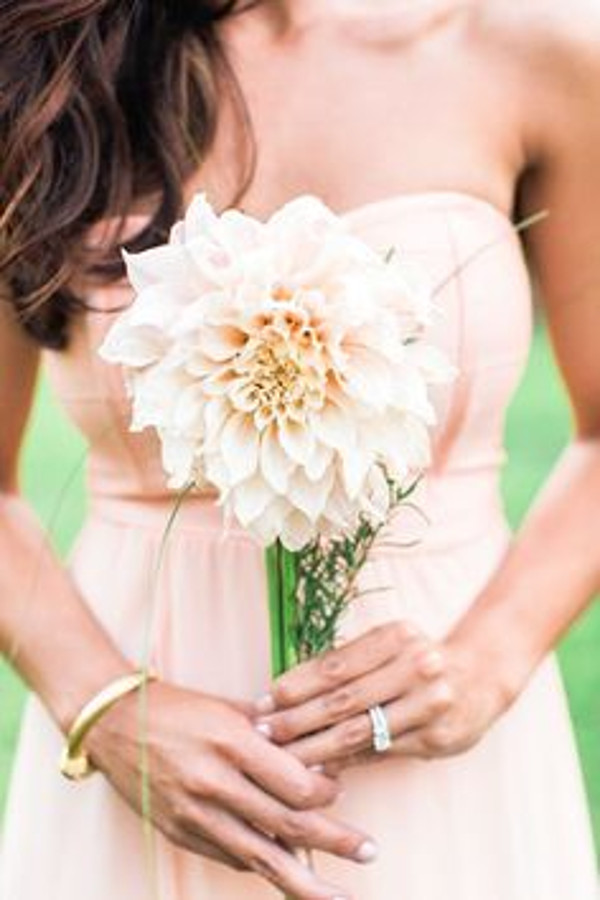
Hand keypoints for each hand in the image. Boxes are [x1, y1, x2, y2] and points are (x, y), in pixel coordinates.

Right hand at [87, 681, 377, 898]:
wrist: (114, 724)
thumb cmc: (175, 707)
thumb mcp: (227, 707)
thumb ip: (271, 731)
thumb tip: (315, 756)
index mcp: (231, 742)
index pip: (295, 783)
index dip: (326, 792)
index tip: (339, 789)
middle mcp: (215, 783)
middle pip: (288, 824)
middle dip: (335, 841)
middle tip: (369, 851)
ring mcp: (196, 814)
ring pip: (261, 857)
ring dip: (305, 880)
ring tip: (338, 897)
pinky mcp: (182, 834)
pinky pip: (232, 857)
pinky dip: (262, 862)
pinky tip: (288, 869)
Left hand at [253, 621, 515, 770]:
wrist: (482, 674)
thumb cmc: (417, 658)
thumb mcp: (387, 646)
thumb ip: (346, 667)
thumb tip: (285, 694)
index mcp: (396, 636)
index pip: (335, 665)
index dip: (297, 685)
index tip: (265, 700)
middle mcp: (416, 666)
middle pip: (343, 700)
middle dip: (298, 719)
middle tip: (264, 732)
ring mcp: (428, 703)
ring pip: (359, 732)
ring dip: (316, 748)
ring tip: (284, 757)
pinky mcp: (435, 737)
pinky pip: (381, 752)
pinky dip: (348, 762)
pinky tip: (323, 769)